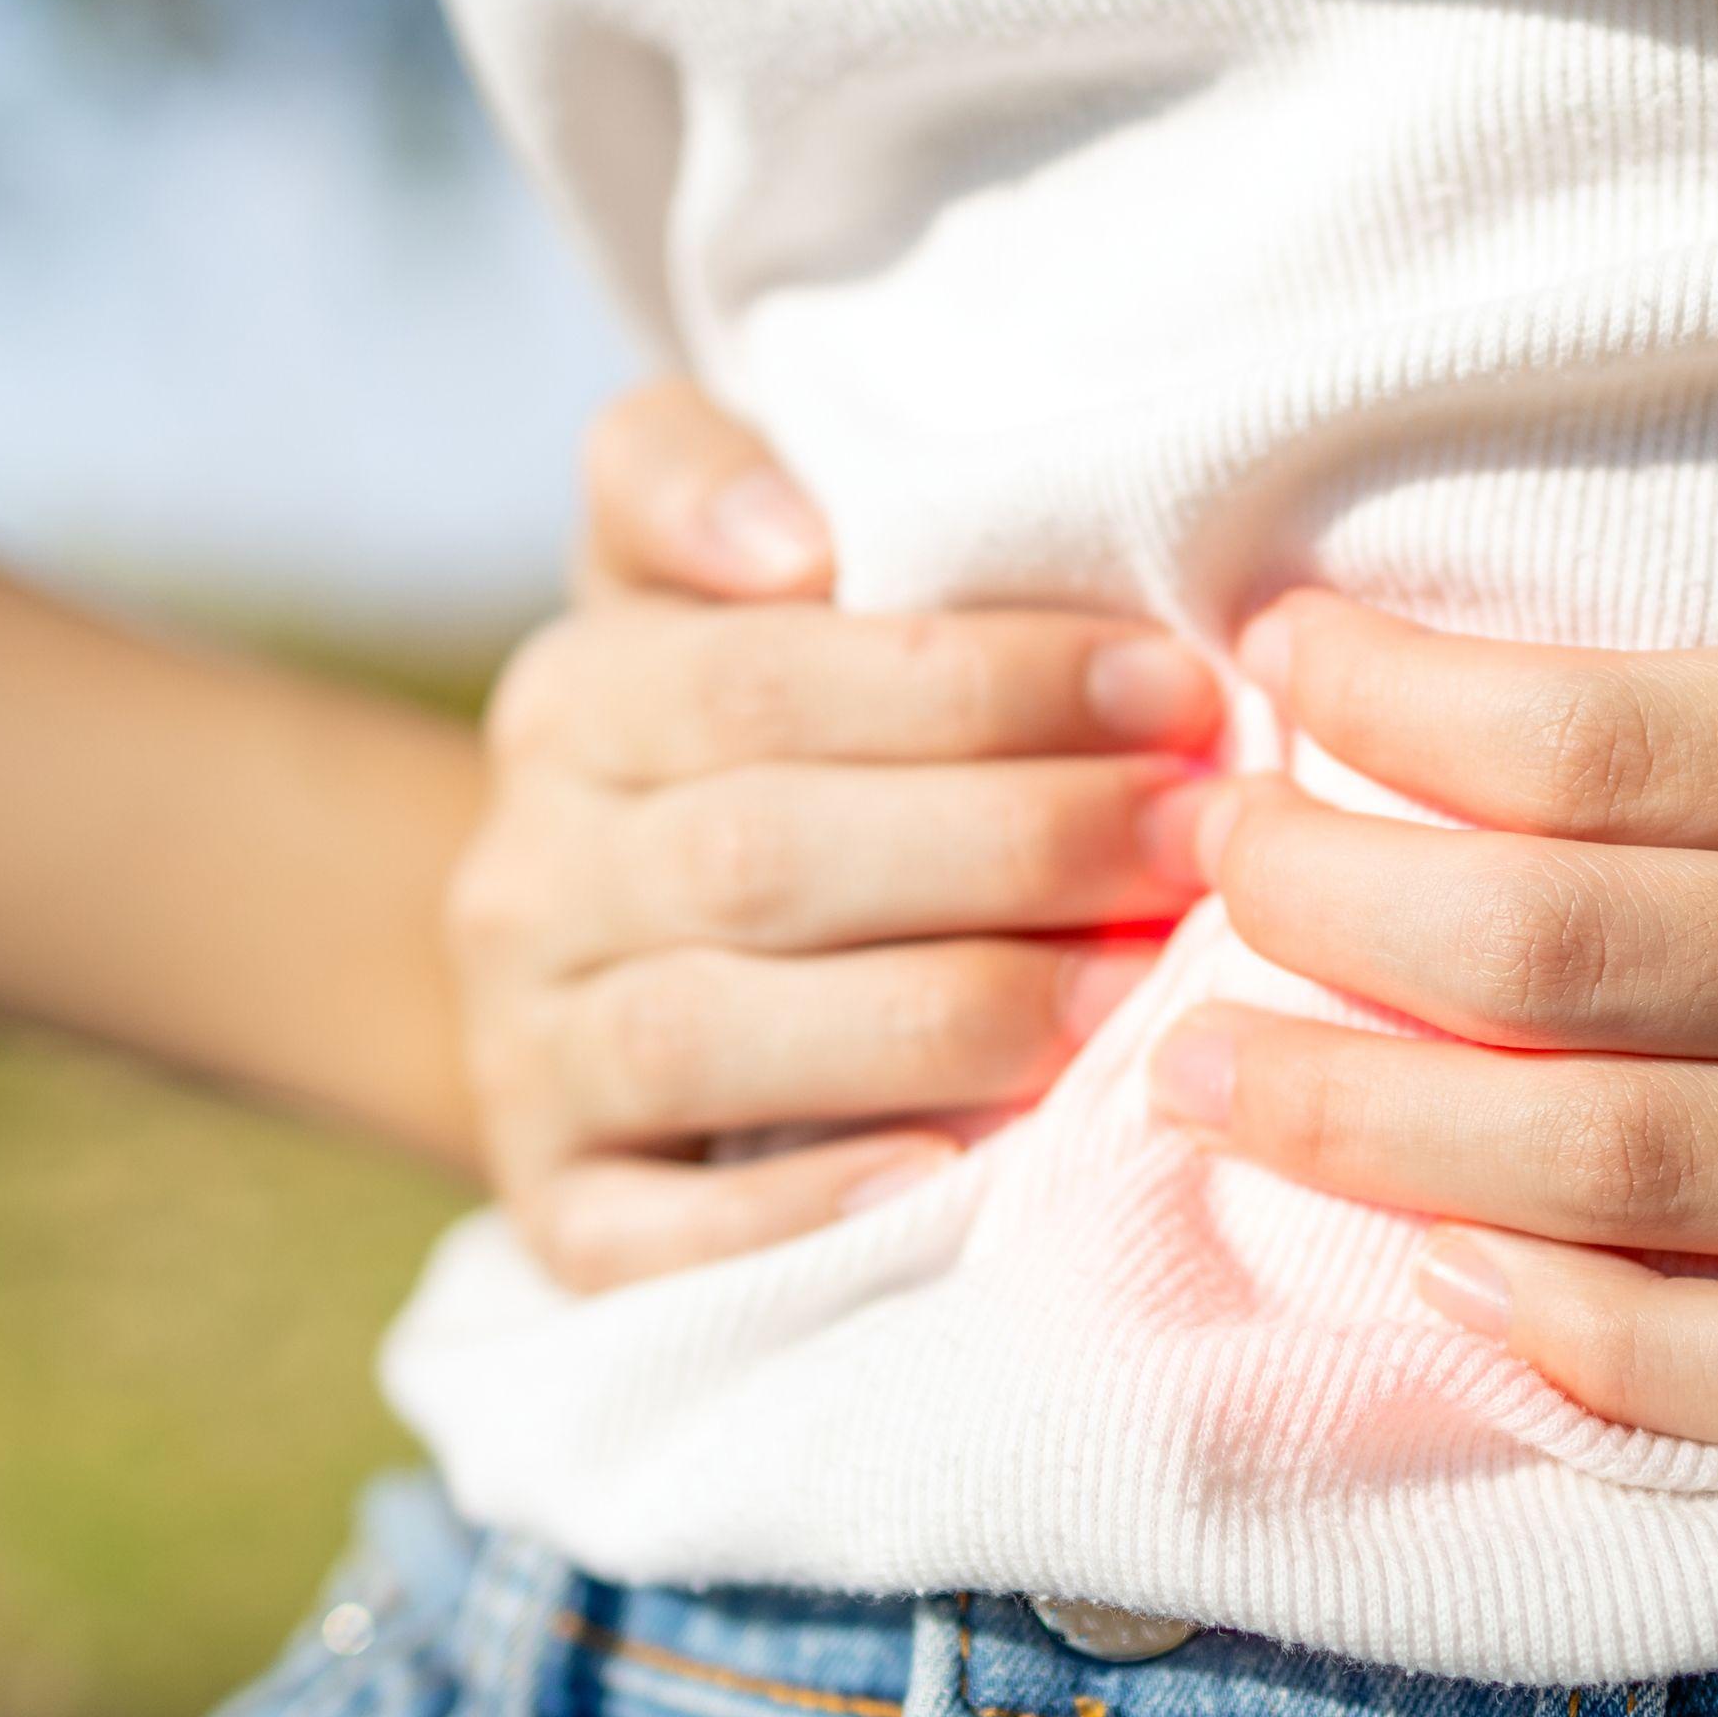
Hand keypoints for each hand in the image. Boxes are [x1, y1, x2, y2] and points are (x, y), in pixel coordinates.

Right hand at [457, 383, 1222, 1288]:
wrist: (601, 991)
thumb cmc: (739, 759)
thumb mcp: (701, 591)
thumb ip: (704, 483)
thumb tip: (793, 538)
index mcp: (573, 697)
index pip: (764, 671)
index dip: (977, 682)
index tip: (1172, 690)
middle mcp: (524, 876)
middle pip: (758, 850)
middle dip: (1007, 843)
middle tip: (1194, 844)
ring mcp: (525, 1056)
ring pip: (708, 1029)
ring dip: (940, 1013)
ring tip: (1126, 999)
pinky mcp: (559, 1219)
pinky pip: (658, 1233)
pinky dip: (804, 1207)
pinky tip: (952, 1178)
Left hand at [1155, 323, 1717, 1457]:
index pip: (1645, 743)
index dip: (1416, 715)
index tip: (1287, 677)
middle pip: (1595, 967)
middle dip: (1344, 925)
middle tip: (1201, 889)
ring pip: (1654, 1185)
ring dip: (1395, 1137)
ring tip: (1212, 1089)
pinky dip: (1607, 1353)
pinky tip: (1451, 1290)